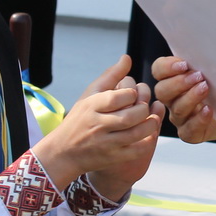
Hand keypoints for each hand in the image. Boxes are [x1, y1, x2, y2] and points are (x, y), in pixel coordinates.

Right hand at [33, 55, 163, 186]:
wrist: (63, 152)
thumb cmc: (80, 118)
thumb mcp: (90, 95)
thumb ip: (111, 76)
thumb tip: (127, 58)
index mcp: (92, 107)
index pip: (117, 97)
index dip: (131, 93)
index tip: (133, 94)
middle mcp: (98, 125)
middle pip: (130, 116)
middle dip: (143, 109)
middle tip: (145, 107)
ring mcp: (105, 143)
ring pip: (136, 134)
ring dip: (151, 125)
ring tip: (152, 119)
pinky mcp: (112, 158)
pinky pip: (136, 151)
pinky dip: (147, 141)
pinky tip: (148, 134)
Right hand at [151, 57, 215, 142]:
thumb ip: (206, 58)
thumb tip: (211, 38)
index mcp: (174, 79)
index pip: (159, 70)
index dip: (166, 67)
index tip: (184, 64)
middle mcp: (174, 99)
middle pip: (162, 91)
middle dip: (178, 83)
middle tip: (198, 76)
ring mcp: (181, 117)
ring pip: (176, 109)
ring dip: (190, 98)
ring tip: (206, 88)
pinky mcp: (192, 133)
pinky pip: (188, 131)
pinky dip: (198, 121)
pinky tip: (209, 111)